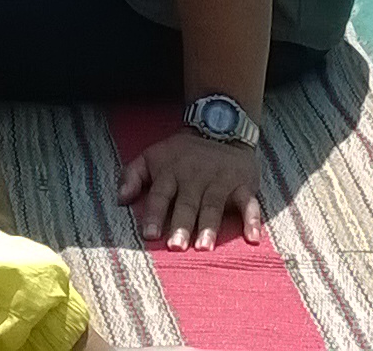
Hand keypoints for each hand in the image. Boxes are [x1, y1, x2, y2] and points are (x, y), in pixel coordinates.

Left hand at [120, 130, 264, 250]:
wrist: (219, 126)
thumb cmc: (181, 152)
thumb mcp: (152, 156)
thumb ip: (132, 175)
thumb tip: (120, 199)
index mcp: (171, 173)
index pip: (160, 195)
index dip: (154, 214)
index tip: (149, 235)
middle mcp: (195, 178)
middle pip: (187, 203)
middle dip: (181, 224)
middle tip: (177, 246)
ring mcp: (220, 181)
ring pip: (213, 205)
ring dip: (209, 226)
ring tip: (204, 246)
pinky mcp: (243, 184)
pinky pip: (249, 203)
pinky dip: (252, 220)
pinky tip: (252, 238)